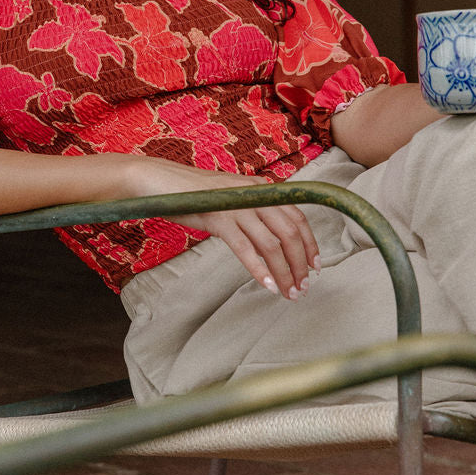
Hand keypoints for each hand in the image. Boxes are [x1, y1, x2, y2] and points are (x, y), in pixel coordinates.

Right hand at [127, 158, 319, 298]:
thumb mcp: (230, 195)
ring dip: (284, 272)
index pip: (296, 215)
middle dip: (300, 263)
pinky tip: (267, 285)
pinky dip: (259, 270)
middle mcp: (254, 194)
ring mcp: (237, 206)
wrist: (161, 182)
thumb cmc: (193, 193)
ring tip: (288, 292)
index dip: (309, 242)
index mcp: (260, 187)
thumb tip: (270, 235)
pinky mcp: (219, 218)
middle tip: (302, 287)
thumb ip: (251, 209)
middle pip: (289, 232)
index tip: (315, 265)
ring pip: (271, 244)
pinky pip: (245, 248)